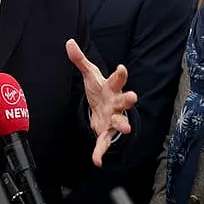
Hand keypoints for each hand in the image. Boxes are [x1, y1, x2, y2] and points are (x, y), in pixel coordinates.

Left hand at [66, 39, 137, 166]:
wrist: (103, 108)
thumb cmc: (100, 89)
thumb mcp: (90, 74)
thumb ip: (80, 60)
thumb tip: (69, 42)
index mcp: (111, 88)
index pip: (117, 79)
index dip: (120, 74)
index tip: (122, 67)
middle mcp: (116, 103)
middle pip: (124, 101)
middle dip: (128, 100)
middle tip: (134, 97)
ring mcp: (113, 118)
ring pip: (120, 122)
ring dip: (123, 126)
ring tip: (126, 130)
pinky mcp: (105, 132)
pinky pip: (104, 143)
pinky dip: (100, 152)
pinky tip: (97, 161)